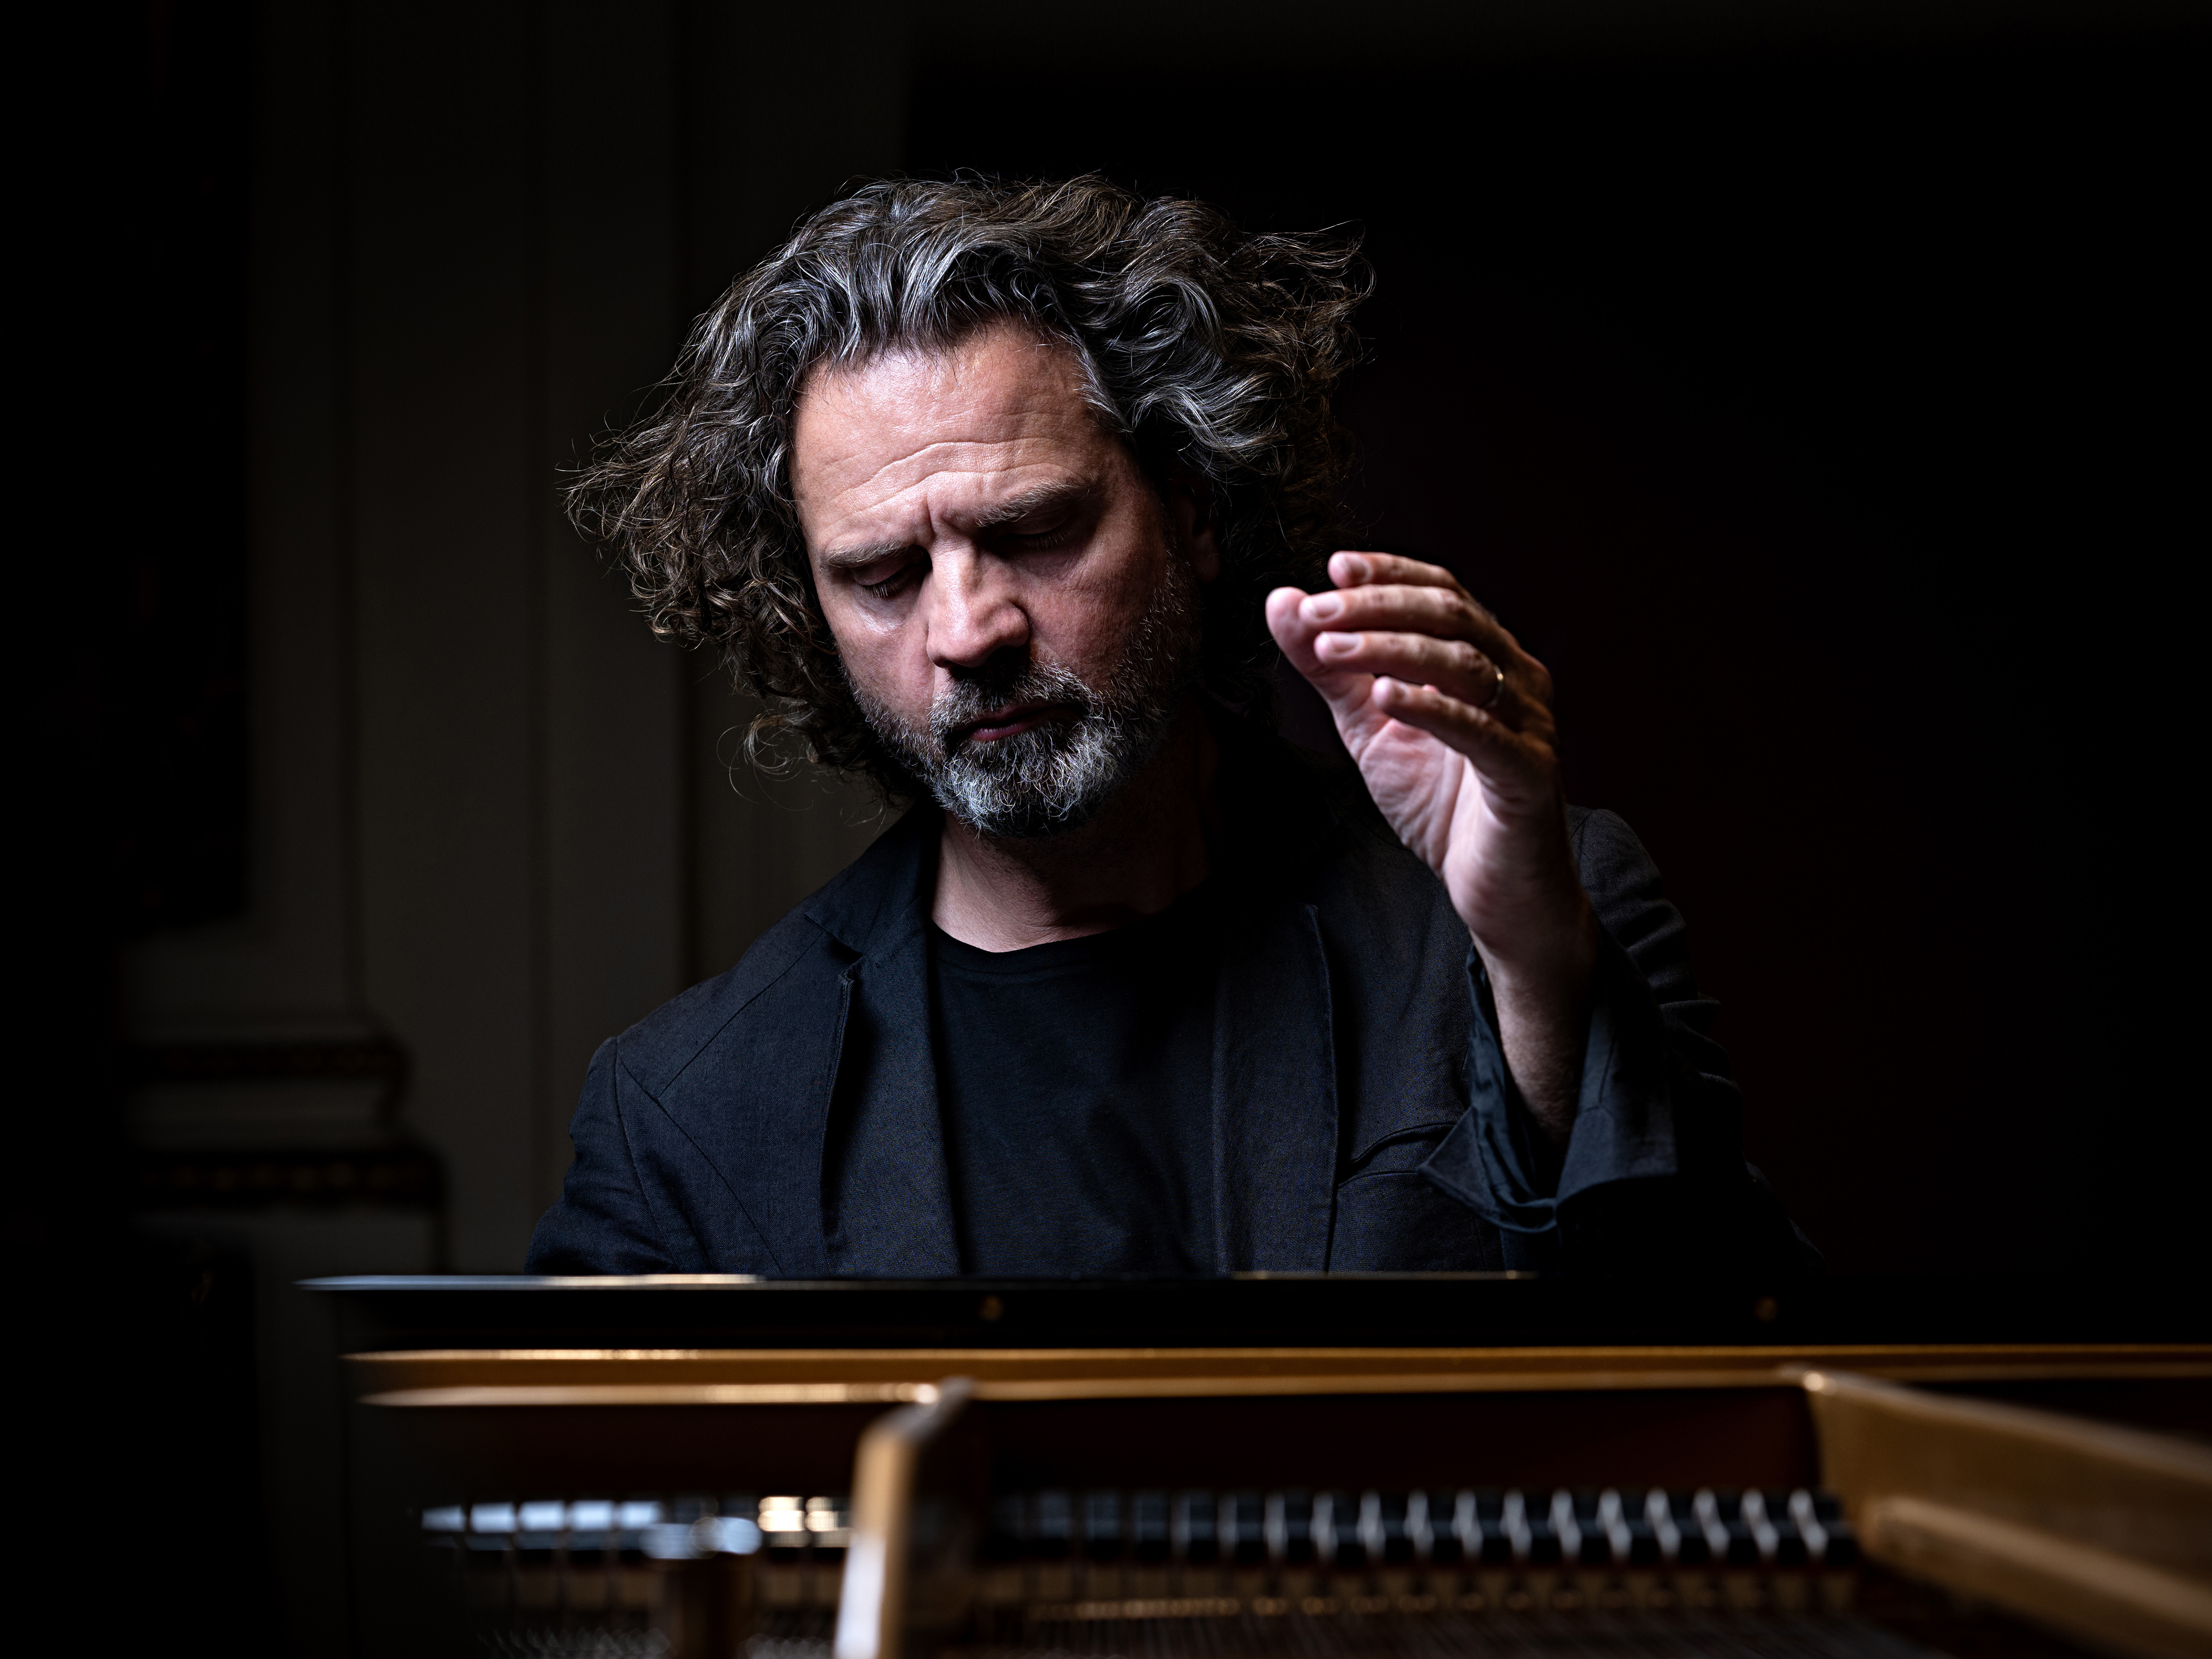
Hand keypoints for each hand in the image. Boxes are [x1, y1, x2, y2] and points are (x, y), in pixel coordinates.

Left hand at [1266, 553, 1597, 1138]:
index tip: (1333, 567)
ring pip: (1464, 661)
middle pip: (1451, 615)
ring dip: (1391, 649)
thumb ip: (1329, 669)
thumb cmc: (1441, 805)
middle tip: (1317, 612)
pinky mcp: (1528, 772)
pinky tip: (1384, 696)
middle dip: (1378, 607)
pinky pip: (1481, 729)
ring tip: (1331, 651)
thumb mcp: (1368, 729)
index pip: (1442, 591)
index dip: (1390, 574)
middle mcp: (1517, 678)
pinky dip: (1431, 707)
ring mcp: (1529, 722)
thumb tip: (1283, 603)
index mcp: (1485, 658)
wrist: (1496, 891)